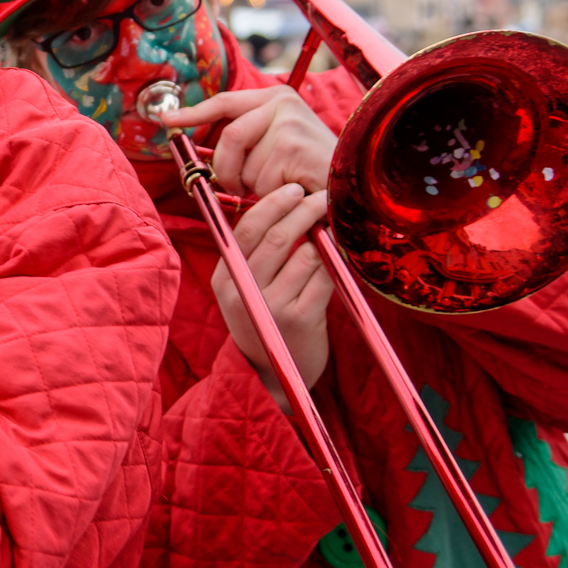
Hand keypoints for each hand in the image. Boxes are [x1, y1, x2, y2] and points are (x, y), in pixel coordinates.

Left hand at [159, 86, 335, 196]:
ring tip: (280, 186)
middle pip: (227, 138)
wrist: (357, 185)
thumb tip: (192, 139)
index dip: (193, 113)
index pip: (225, 102)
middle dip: (228, 170)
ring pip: (243, 165)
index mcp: (276, 97)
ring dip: (254, 187)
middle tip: (243, 187)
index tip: (168, 122)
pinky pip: (260, 181)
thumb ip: (246, 138)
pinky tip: (292, 191)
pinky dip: (269, 196)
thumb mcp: (278, 144)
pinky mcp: (293, 148)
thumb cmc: (312, 170)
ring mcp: (289, 123)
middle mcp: (282, 103)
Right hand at [213, 184, 333, 401]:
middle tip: (321, 196)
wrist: (272, 377)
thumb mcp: (246, 290)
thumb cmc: (264, 322)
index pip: (246, 230)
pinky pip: (324, 277)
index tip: (294, 189)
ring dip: (323, 234)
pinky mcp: (301, 319)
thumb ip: (255, 256)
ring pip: (304, 254)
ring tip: (333, 223)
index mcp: (226, 278)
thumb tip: (283, 205)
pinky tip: (340, 253)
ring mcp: (272, 306)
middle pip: (276, 237)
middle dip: (303, 209)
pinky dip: (335, 261)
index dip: (272, 204)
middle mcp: (245, 291)